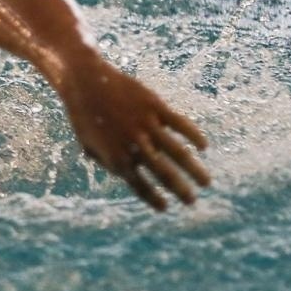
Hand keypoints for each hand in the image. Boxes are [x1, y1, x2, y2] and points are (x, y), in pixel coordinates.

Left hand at [60, 59, 209, 210]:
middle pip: (163, 173)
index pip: (140, 185)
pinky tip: (204, 147)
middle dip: (180, 190)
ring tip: (206, 183)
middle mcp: (134, 145)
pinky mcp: (154, 106)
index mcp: (116, 158)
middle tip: (192, 202)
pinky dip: (194, 135)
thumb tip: (127, 175)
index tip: (165, 208)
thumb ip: (108, 163)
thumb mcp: (90, 146)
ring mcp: (146, 125)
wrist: (85, 82)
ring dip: (193, 170)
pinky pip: (179, 124)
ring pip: (177, 152)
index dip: (153, 198)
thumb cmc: (85, 117)